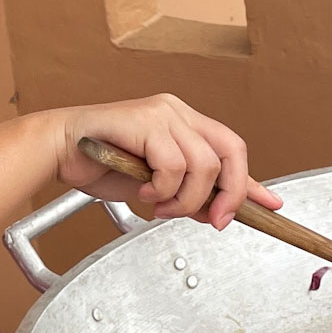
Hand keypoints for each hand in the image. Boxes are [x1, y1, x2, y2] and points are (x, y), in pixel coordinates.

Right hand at [48, 94, 281, 229]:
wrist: (59, 150)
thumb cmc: (100, 163)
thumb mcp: (154, 187)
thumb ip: (188, 194)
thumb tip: (218, 213)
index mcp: (184, 123)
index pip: (231, 149)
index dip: (252, 181)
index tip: (272, 205)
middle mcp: (178, 112)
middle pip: (230, 152)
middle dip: (228, 194)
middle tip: (212, 220)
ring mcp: (163, 113)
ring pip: (203, 164)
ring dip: (184, 198)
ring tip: (159, 206)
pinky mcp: (146, 120)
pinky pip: (173, 164)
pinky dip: (162, 188)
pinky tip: (143, 191)